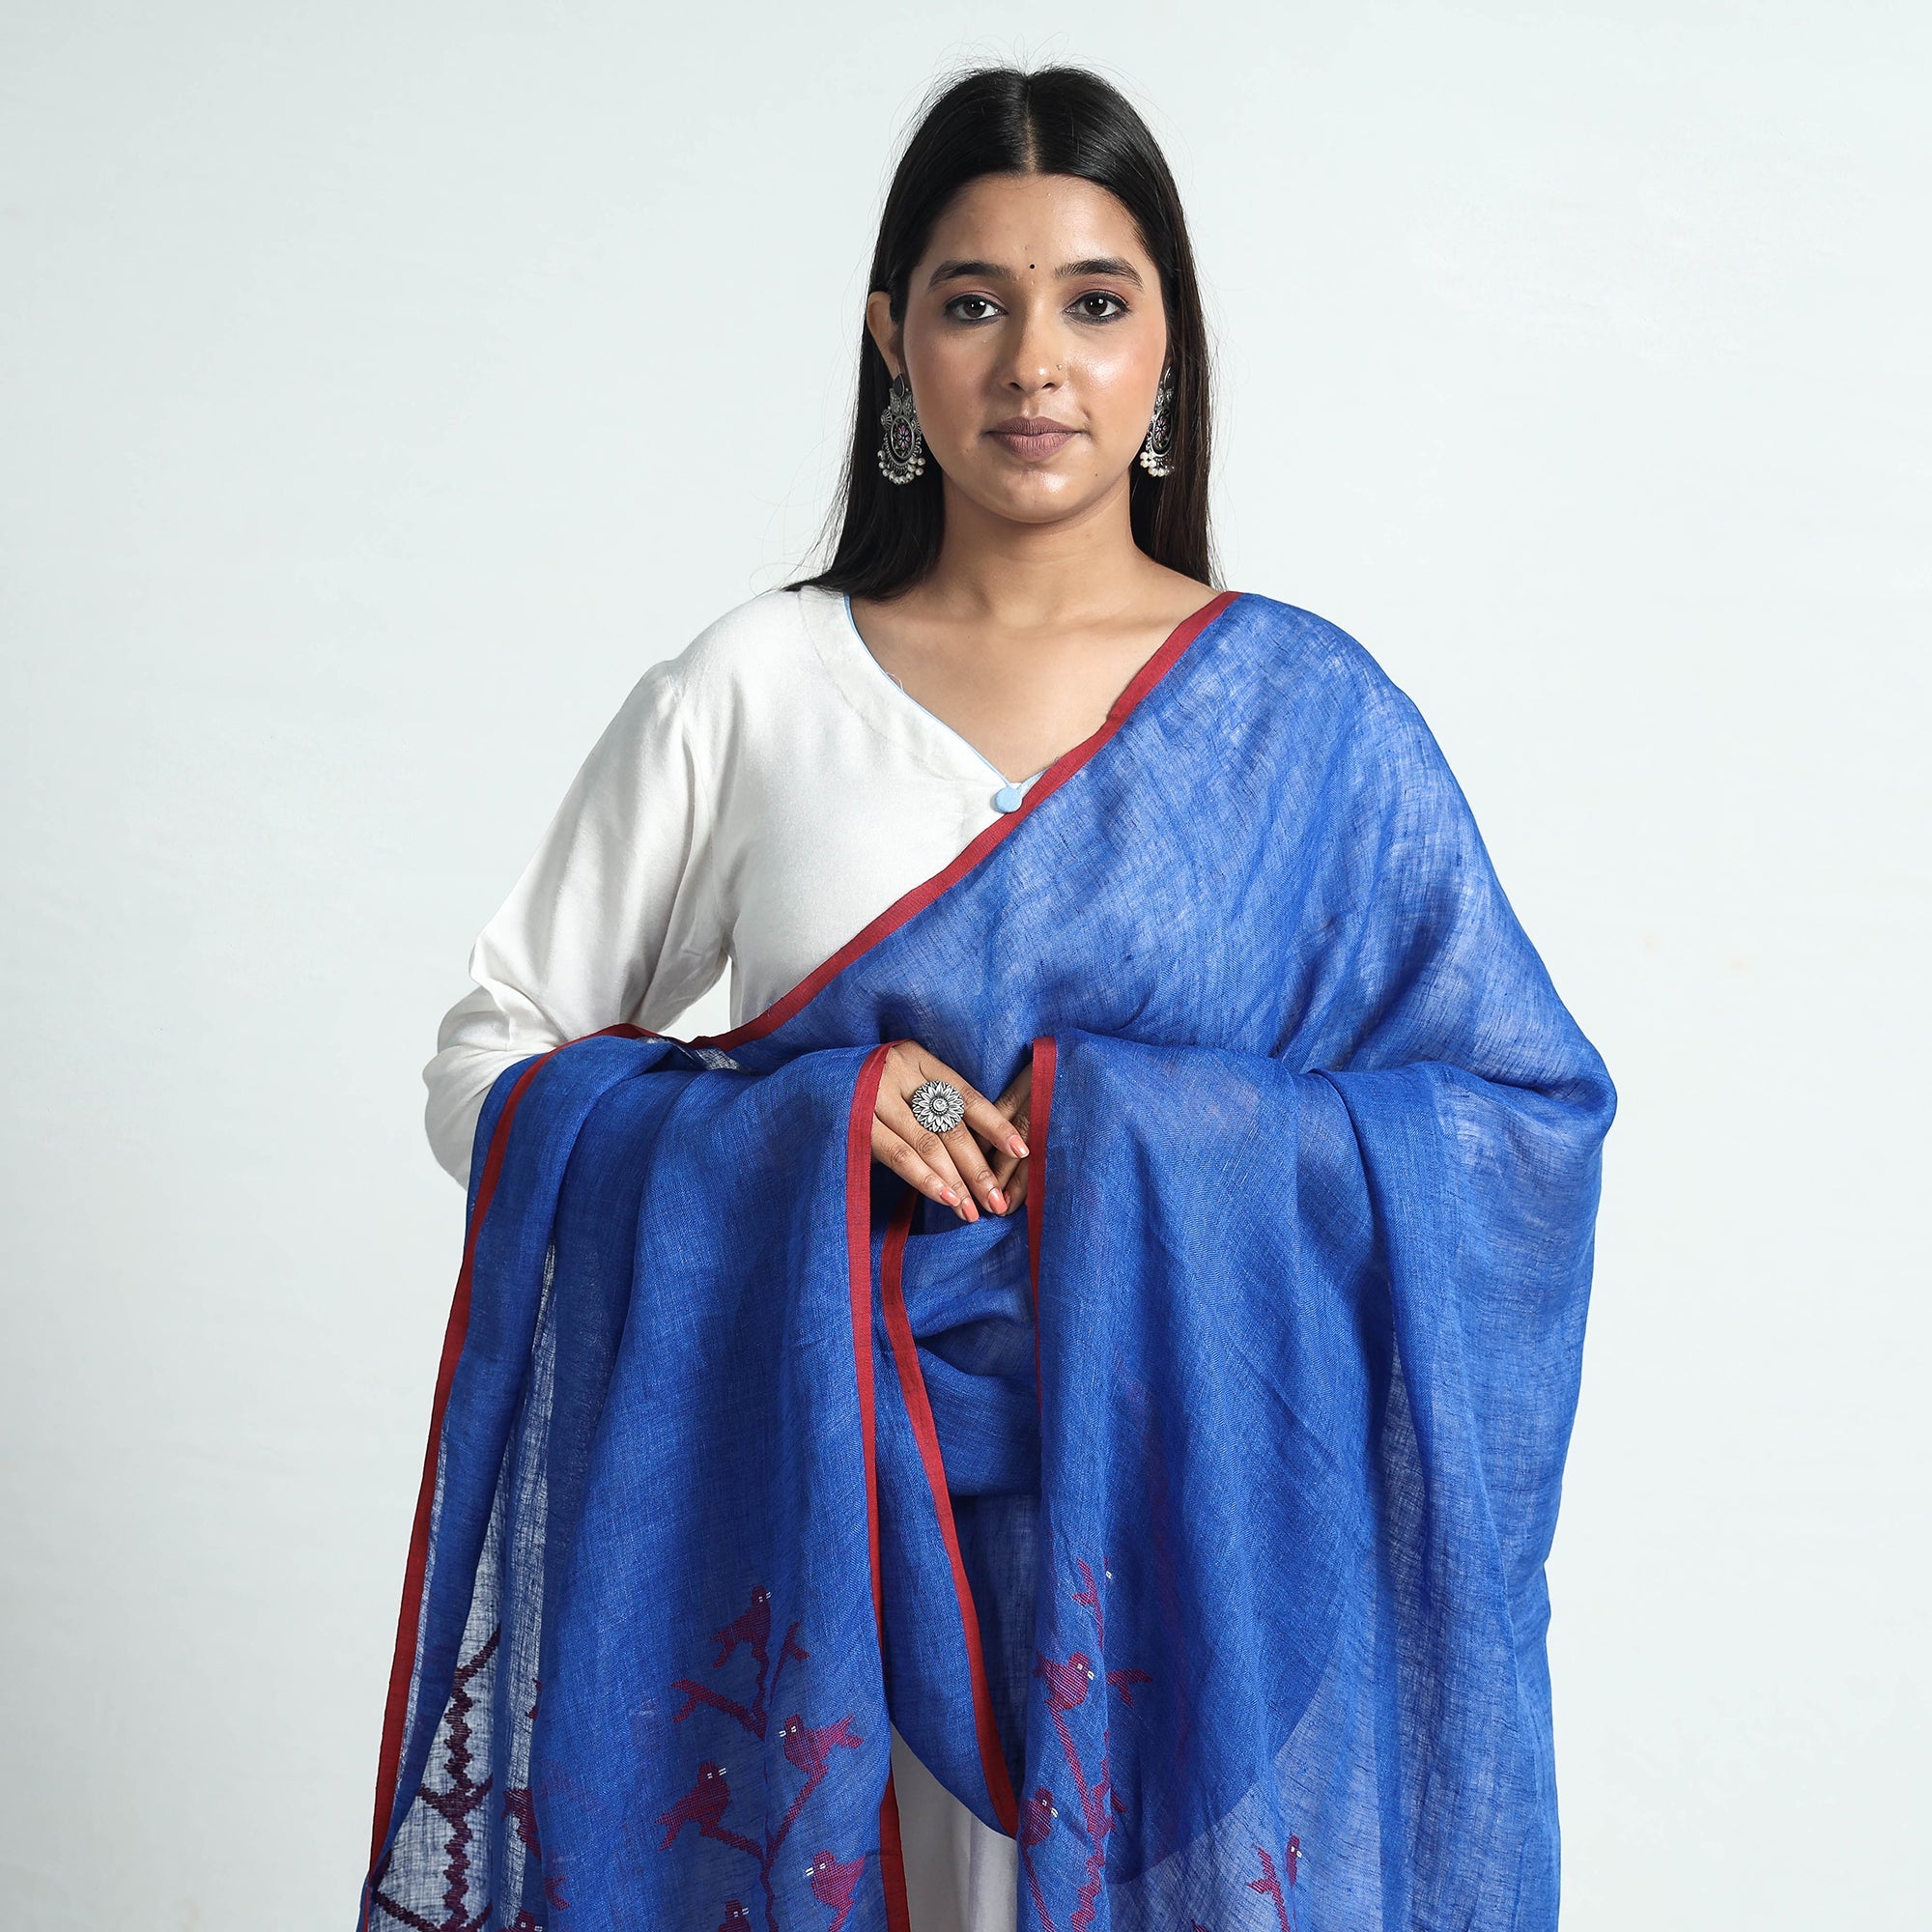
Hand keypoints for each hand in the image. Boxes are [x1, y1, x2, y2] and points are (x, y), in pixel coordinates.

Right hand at [871, 1040, 1030, 1222]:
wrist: (804, 1075)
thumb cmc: (864, 1082)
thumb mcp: (901, 1077)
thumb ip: (932, 1101)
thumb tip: (980, 1146)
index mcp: (918, 1057)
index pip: (966, 1094)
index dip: (995, 1123)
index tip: (1022, 1151)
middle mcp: (898, 1071)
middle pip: (950, 1125)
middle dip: (978, 1167)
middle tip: (998, 1201)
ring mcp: (873, 1094)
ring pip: (926, 1143)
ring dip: (954, 1180)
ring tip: (973, 1211)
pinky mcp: (853, 1119)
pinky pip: (896, 1153)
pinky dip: (923, 1178)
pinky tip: (944, 1197)